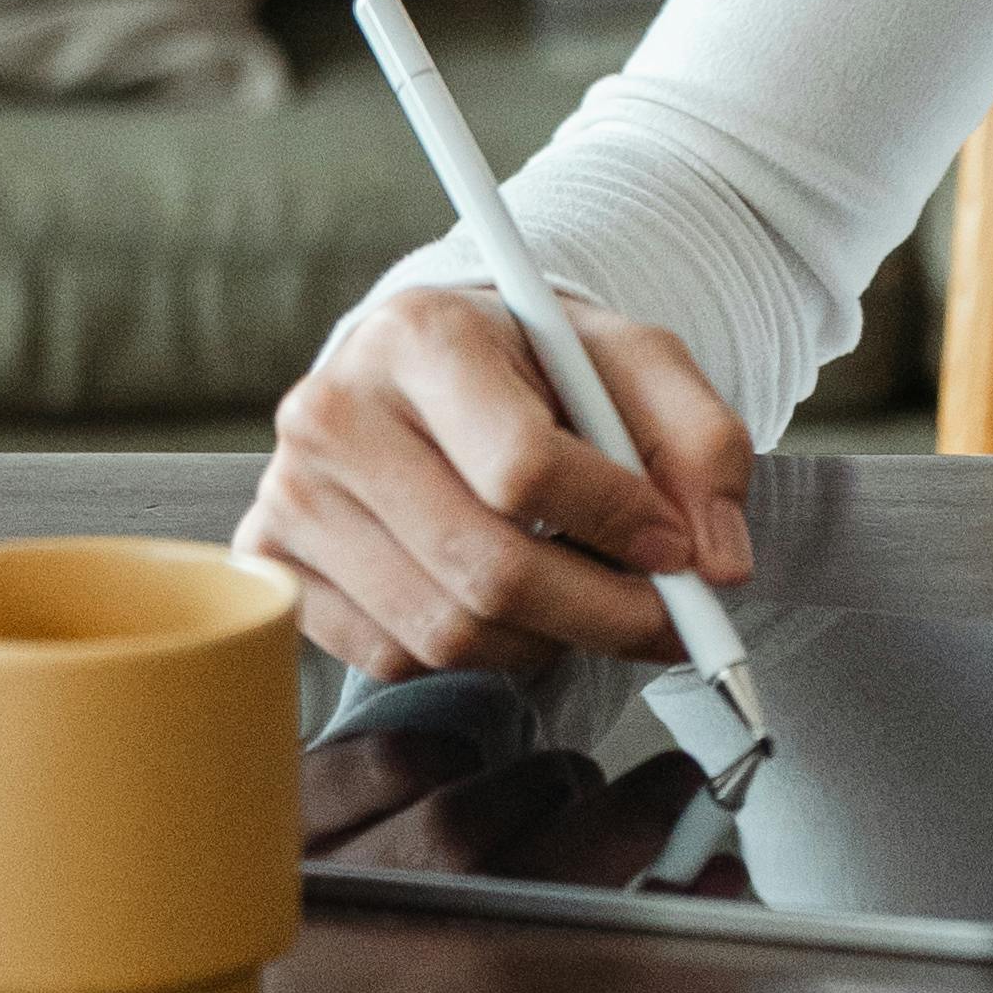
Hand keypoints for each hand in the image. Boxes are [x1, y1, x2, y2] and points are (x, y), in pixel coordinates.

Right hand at [235, 283, 754, 680]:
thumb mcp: (635, 366)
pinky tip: (501, 600)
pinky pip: (393, 656)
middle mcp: (336, 410)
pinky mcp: (274, 562)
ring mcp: (291, 492)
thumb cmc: (538, 367)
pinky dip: (472, 652)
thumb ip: (701, 444)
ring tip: (584, 600)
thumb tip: (717, 562)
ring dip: (544, 641)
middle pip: (485, 566)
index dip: (615, 521)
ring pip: (443, 630)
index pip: (522, 465)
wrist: (436, 369)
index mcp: (421, 335)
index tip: (675, 549)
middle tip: (665, 621)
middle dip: (601, 613)